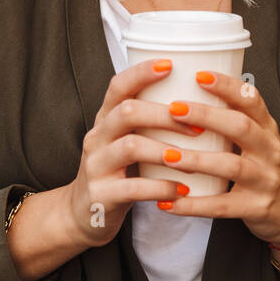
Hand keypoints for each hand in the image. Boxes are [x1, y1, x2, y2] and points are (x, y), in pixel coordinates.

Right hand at [64, 58, 202, 247]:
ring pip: (130, 146)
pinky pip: (133, 188)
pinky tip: (182, 190)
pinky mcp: (100, 196)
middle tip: (198, 126)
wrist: (81, 215)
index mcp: (105, 120)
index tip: (170, 64)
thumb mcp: (125, 142)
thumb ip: (149, 123)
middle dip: (165, 115)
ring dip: (165, 150)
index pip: (118, 86)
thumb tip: (197, 100)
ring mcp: (95, 166)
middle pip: (127, 112)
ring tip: (191, 159)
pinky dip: (161, 187)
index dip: (142, 73)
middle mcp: (97, 137)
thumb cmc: (117, 173)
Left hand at [154, 71, 279, 247]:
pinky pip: (222, 206)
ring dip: (197, 160)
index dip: (227, 86)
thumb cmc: (263, 168)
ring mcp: (265, 180)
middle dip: (206, 116)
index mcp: (267, 129)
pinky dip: (193, 204)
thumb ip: (232, 120)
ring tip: (167, 156)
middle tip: (174, 108)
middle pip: (240, 127)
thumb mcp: (258, 140)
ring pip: (231, 166)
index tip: (199, 75)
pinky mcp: (256, 207)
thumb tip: (186, 91)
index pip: (251, 100)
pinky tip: (168, 202)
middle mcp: (270, 151)